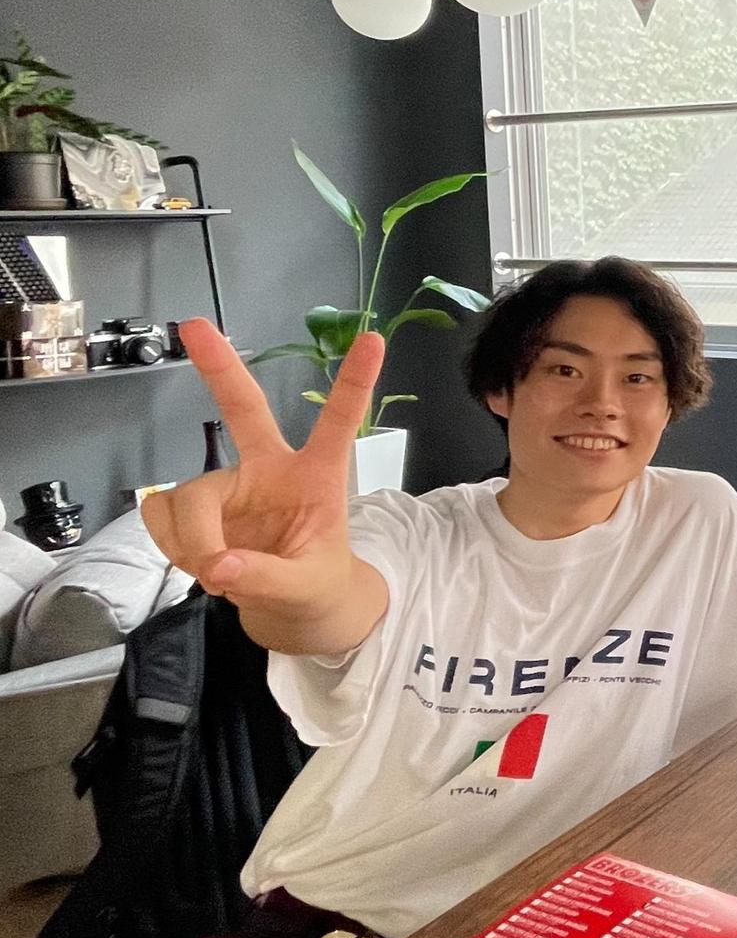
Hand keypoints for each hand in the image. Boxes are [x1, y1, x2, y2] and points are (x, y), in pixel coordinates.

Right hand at [140, 318, 381, 611]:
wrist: (293, 611)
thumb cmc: (315, 586)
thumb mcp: (306, 588)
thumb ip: (265, 578)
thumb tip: (218, 565)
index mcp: (317, 477)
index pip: (338, 424)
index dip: (354, 382)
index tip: (373, 339)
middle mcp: (269, 469)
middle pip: (243, 408)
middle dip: (220, 367)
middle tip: (195, 326)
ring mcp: (228, 484)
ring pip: (189, 497)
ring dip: (192, 542)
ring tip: (218, 573)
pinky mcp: (194, 506)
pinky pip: (162, 516)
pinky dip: (172, 546)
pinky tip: (197, 563)